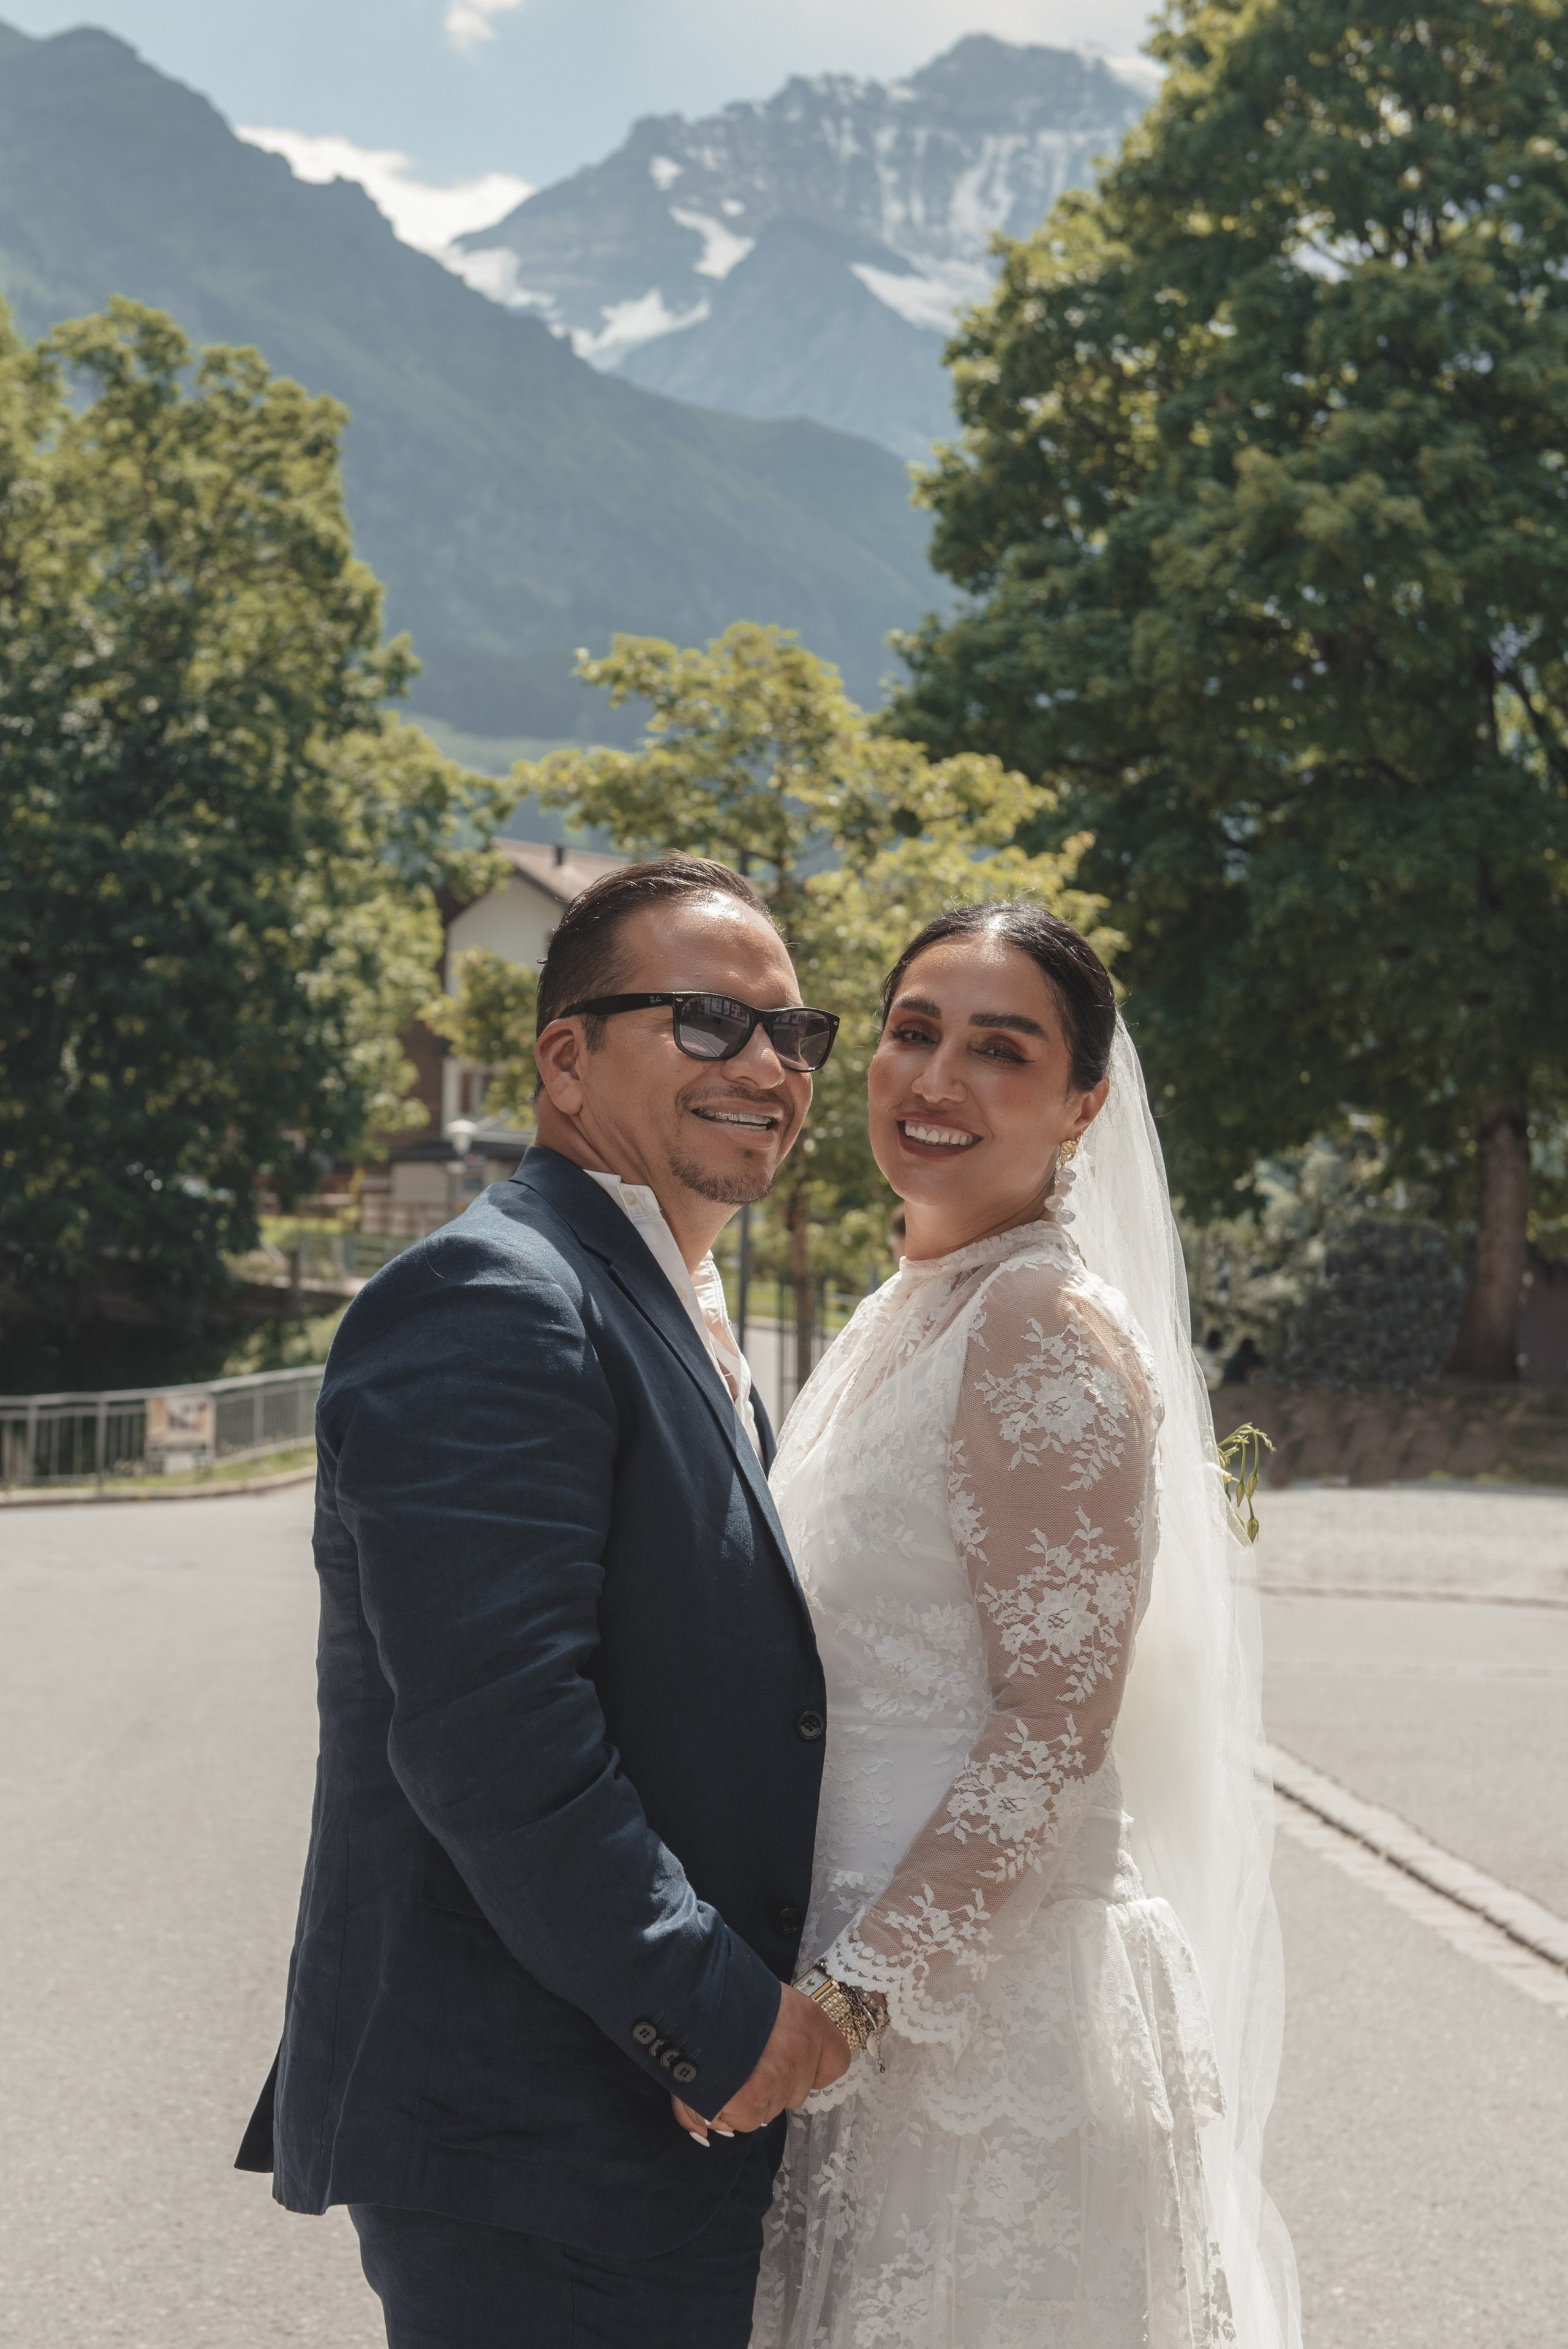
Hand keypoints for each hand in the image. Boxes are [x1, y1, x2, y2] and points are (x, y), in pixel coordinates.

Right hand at [672, 1984, 848, 2141]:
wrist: (689, 1990)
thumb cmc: (722, 1990)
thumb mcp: (761, 2000)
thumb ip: (773, 2036)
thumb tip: (770, 2073)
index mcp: (809, 2019)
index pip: (835, 2062)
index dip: (814, 2070)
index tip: (791, 2065)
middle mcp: (801, 2049)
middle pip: (796, 2092)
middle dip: (771, 2085)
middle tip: (743, 2063)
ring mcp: (779, 2078)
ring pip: (769, 2109)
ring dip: (746, 2100)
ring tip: (723, 2070)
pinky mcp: (751, 2101)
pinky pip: (744, 2120)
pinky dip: (725, 2111)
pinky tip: (712, 2086)